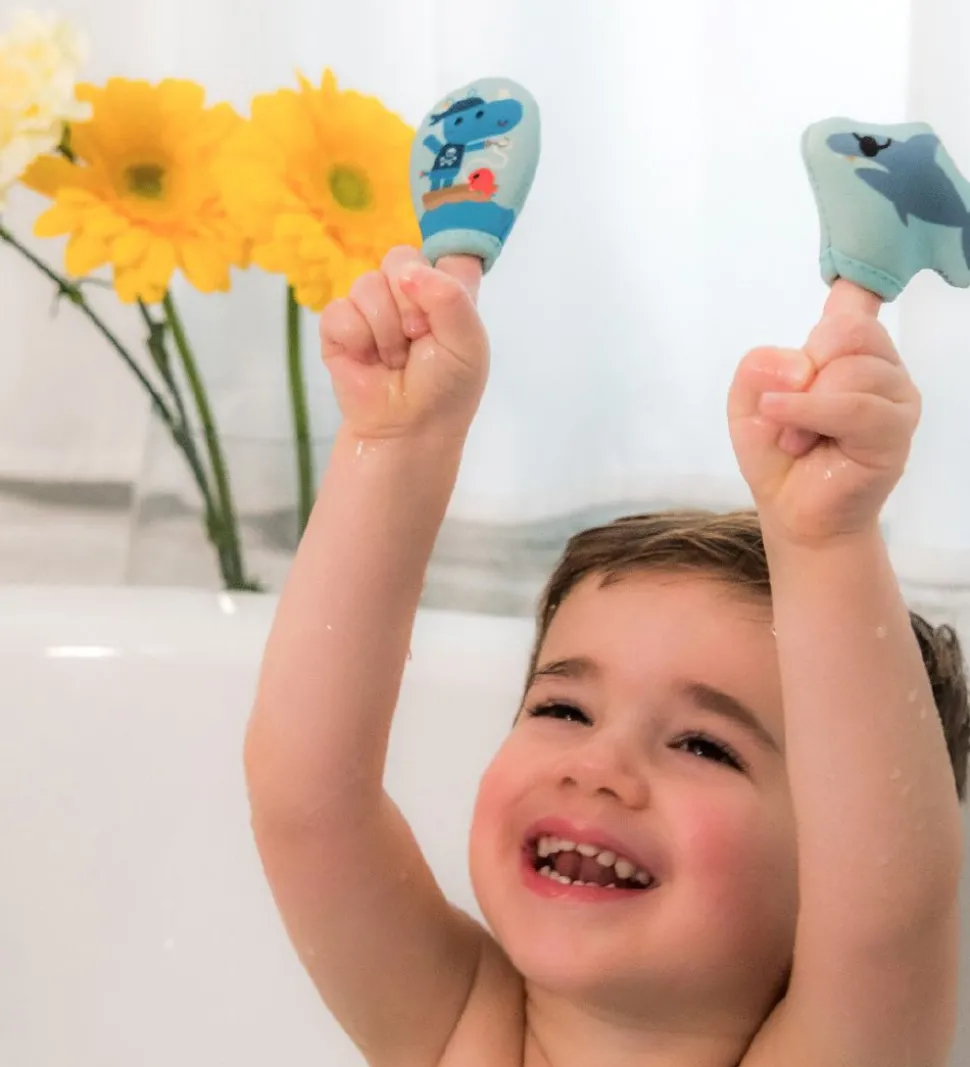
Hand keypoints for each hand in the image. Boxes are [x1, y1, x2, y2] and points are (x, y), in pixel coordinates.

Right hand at [320, 245, 488, 440]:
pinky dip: (357, 339)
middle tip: (418, 336)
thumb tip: (407, 272)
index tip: (440, 285)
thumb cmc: (446, 388)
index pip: (446, 247)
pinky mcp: (338, 326)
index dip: (441, 260)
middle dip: (409, 300)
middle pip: (401, 257)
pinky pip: (339, 310)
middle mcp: (408, 291)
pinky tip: (369, 361)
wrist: (408, 428)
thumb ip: (450, 296)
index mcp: (445, 290)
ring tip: (394, 359)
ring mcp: (370, 306)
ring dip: (385, 329)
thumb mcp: (468, 342)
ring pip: (367, 283)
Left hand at [727, 280, 920, 545]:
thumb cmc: (777, 453)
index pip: (858, 299)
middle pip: (848, 329)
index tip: (849, 278)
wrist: (793, 512)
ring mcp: (895, 396)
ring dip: (803, 407)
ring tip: (795, 439)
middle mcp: (879, 364)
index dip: (856, 281)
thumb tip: (802, 363)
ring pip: (849, 369)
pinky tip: (792, 433)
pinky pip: (853, 405)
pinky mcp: (897, 430)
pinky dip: (811, 413)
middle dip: (805, 369)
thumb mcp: (747, 403)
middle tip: (787, 411)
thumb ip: (760, 366)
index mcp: (847, 349)